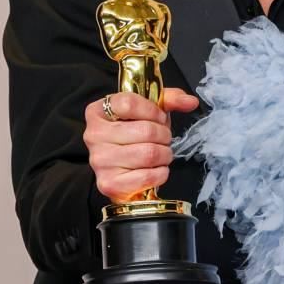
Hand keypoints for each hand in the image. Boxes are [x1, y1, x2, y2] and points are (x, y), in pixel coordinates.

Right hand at [84, 88, 198, 201]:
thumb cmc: (136, 137)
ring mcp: (99, 161)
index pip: (130, 103)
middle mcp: (93, 135)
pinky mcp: (109, 183)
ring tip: (159, 154)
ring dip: (164, 155)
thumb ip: (169, 100)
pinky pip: (148, 176)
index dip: (153, 111)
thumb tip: (190, 101)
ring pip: (150, 154)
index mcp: (98, 112)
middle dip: (164, 136)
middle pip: (146, 130)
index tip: (159, 118)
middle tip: (162, 140)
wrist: (124, 172)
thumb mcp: (150, 112)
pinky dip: (160, 173)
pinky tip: (153, 169)